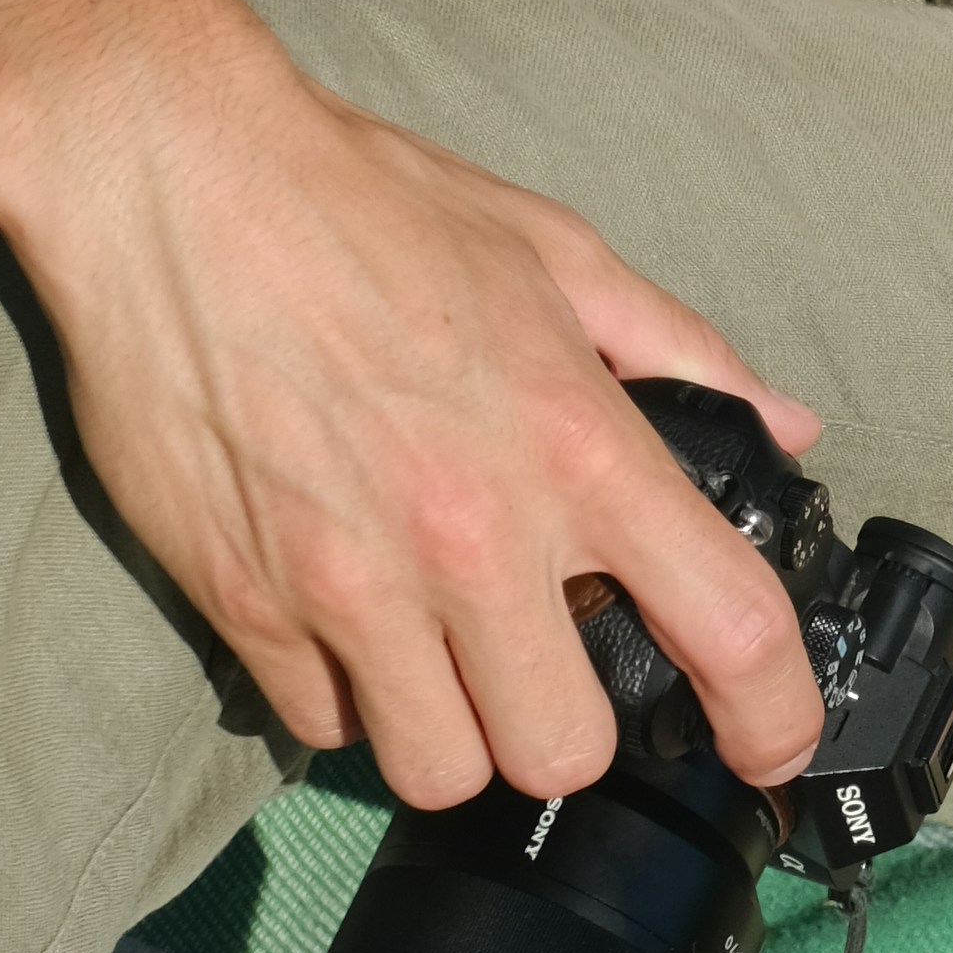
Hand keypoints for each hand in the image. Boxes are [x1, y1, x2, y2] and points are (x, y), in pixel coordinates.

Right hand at [0, 20, 832, 813]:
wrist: (169, 179)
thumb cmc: (361, 203)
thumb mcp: (553, 252)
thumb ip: (680, 350)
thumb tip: (783, 424)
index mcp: (577, 444)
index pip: (727, 628)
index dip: (774, 719)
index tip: (770, 748)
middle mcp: (475, 535)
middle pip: (564, 752)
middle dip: (566, 726)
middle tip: (544, 663)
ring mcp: (354, 584)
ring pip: (438, 773)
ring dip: (454, 732)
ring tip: (439, 655)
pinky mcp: (246, 603)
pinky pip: (321, 727)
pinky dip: (345, 698)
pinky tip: (345, 621)